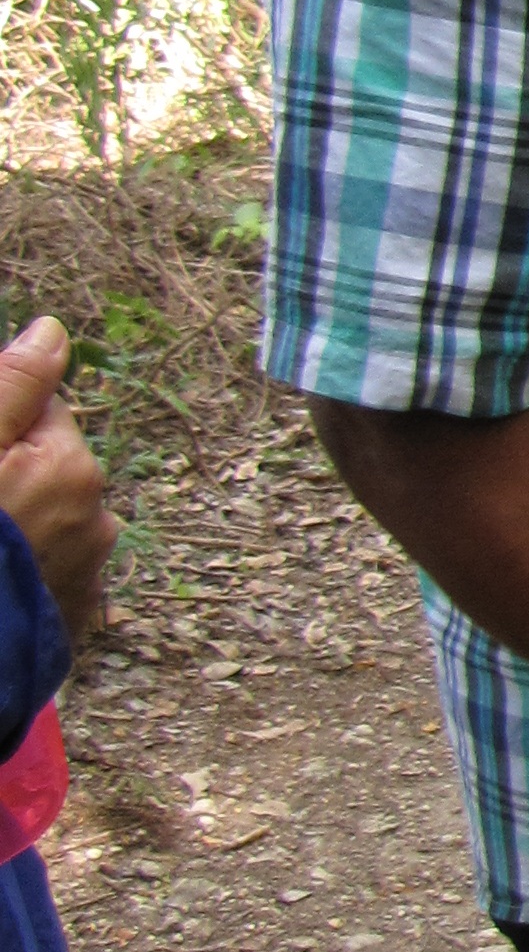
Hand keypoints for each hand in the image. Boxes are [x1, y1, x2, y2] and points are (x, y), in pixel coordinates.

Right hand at [0, 318, 116, 639]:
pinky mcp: (67, 621)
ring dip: (18, 521)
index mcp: (71, 468)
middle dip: (11, 471)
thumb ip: (12, 385)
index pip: (42, 411)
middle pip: (47, 466)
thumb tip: (52, 330)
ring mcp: (84, 575)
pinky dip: (24, 568)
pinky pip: (47, 572)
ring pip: (48, 518)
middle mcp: (94, 519)